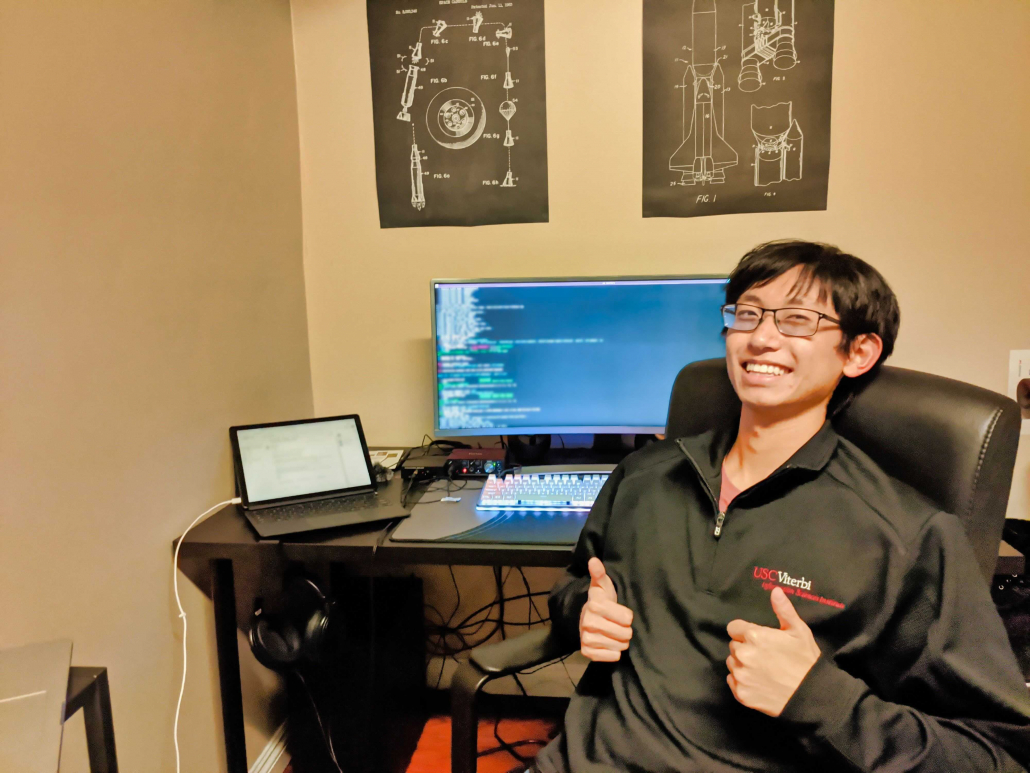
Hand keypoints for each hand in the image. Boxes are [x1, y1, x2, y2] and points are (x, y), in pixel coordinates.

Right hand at [578, 557, 633, 661]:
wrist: (586, 619)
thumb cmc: (601, 602)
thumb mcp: (603, 586)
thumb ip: (600, 573)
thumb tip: (594, 560)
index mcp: (595, 605)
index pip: (627, 617)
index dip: (627, 616)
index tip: (622, 613)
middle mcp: (588, 622)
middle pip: (625, 633)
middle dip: (626, 630)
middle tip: (619, 625)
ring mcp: (587, 638)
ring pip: (619, 646)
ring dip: (620, 641)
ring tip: (614, 634)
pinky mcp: (587, 652)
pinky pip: (611, 656)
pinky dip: (614, 652)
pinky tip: (609, 644)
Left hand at [725, 587, 820, 716]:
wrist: (811, 696)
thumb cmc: (806, 661)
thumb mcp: (799, 631)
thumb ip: (783, 610)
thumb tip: (775, 590)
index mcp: (754, 636)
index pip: (734, 628)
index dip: (745, 632)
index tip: (757, 639)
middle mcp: (743, 655)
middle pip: (733, 645)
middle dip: (745, 647)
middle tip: (764, 656)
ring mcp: (741, 676)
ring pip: (732, 663)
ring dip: (742, 664)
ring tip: (762, 669)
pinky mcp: (741, 694)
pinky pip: (732, 681)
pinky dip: (742, 681)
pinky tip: (758, 682)